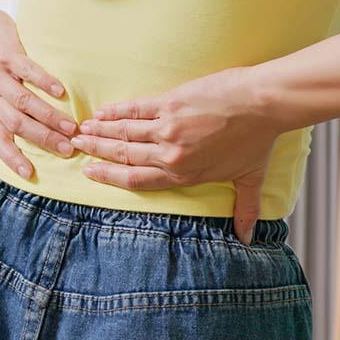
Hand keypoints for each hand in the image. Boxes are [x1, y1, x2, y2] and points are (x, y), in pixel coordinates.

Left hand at [0, 7, 77, 177]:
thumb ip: (15, 115)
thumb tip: (47, 139)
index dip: (12, 159)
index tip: (31, 174)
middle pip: (18, 125)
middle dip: (44, 139)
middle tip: (68, 148)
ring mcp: (0, 77)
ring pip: (24, 102)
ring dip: (48, 116)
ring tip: (71, 125)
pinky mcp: (9, 56)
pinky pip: (27, 71)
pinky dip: (45, 82)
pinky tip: (61, 91)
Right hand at [70, 67, 278, 244]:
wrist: (263, 103)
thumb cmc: (258, 139)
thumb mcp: (251, 178)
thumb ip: (244, 209)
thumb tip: (247, 238)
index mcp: (184, 173)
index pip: (137, 179)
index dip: (109, 177)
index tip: (91, 172)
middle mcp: (170, 153)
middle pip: (124, 156)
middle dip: (97, 152)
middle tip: (77, 147)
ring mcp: (168, 127)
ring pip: (124, 133)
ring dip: (100, 132)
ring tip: (82, 130)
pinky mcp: (170, 102)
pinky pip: (135, 109)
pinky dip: (117, 111)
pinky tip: (102, 112)